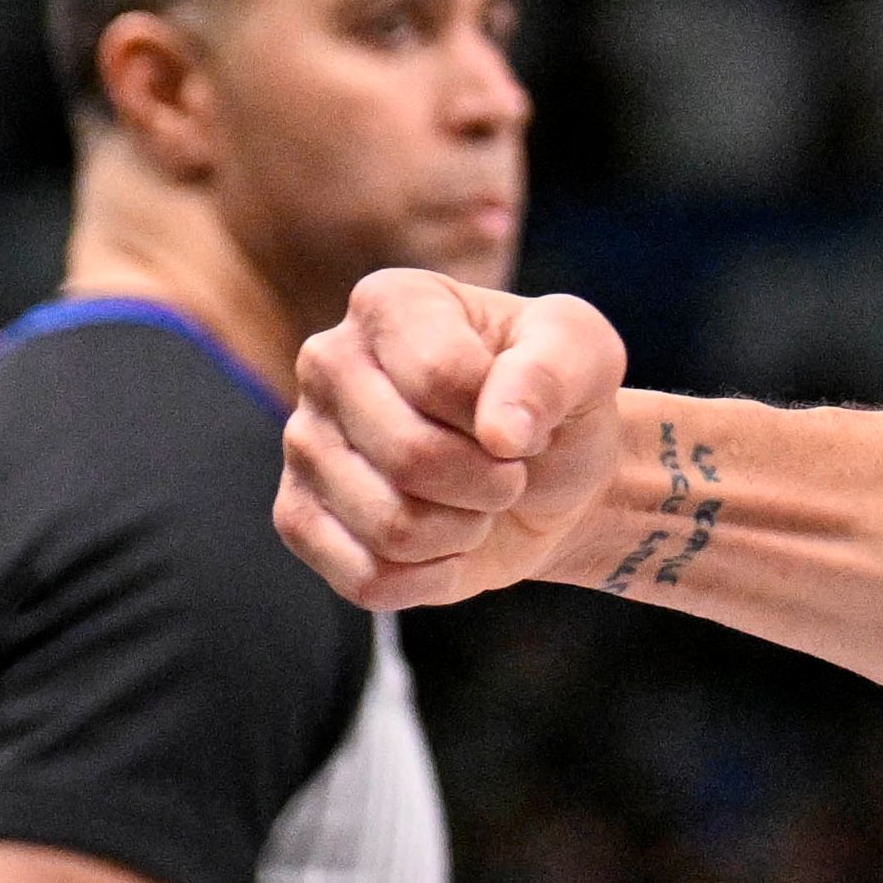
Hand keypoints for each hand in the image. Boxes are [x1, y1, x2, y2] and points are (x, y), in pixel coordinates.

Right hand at [279, 275, 629, 608]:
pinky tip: (444, 541)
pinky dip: (430, 576)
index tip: (525, 421)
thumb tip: (502, 432)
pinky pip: (367, 579)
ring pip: (391, 527)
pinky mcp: (297, 517)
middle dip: (490, 483)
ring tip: (474, 502)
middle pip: (411, 456)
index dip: (508, 421)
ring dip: (464, 531)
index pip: (439, 376)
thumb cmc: (556, 399)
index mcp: (389, 303)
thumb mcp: (585, 356)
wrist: (547, 474)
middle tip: (507, 471)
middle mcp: (327, 362)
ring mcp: (303, 442)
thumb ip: (553, 371)